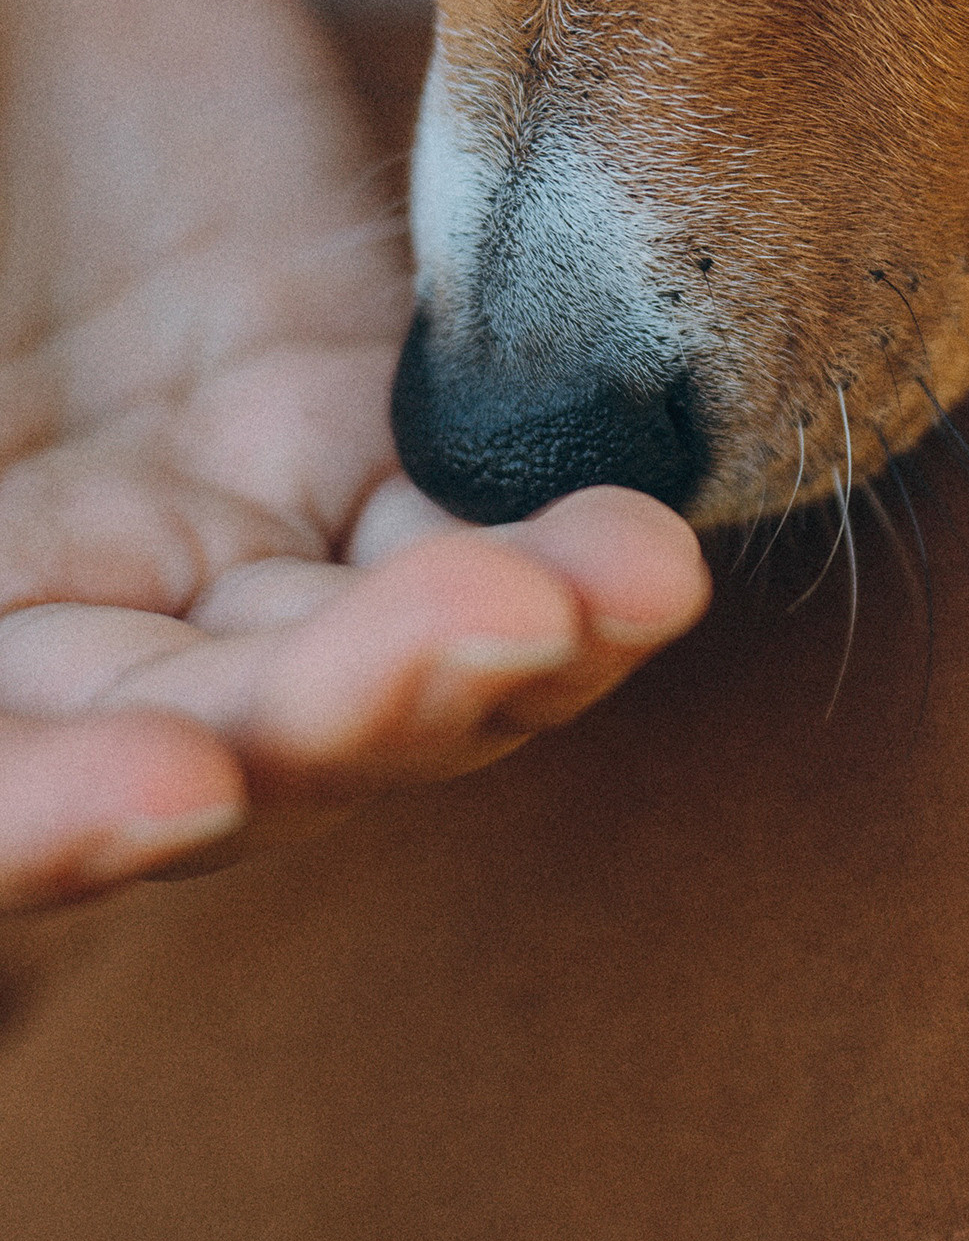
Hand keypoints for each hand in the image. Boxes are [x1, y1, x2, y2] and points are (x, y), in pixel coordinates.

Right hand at [0, 0, 708, 905]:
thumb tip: (4, 525)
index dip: (24, 826)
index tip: (140, 803)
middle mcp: (18, 631)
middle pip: (160, 751)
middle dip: (294, 730)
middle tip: (434, 664)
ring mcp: (186, 539)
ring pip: (341, 660)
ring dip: (464, 659)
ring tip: (582, 605)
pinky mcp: (336, 415)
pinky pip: (456, 518)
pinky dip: (546, 548)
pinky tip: (634, 551)